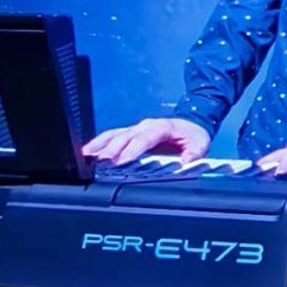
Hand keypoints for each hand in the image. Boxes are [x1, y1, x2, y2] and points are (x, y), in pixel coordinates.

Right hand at [83, 115, 210, 166]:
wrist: (192, 123)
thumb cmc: (194, 135)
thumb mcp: (201, 145)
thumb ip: (193, 154)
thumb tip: (186, 161)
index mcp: (162, 127)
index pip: (144, 138)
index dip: (132, 149)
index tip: (122, 161)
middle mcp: (145, 126)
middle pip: (124, 136)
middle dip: (111, 149)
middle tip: (100, 163)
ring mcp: (136, 128)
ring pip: (114, 134)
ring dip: (100, 145)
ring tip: (86, 156)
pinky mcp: (130, 133)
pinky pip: (112, 136)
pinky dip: (99, 143)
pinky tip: (88, 152)